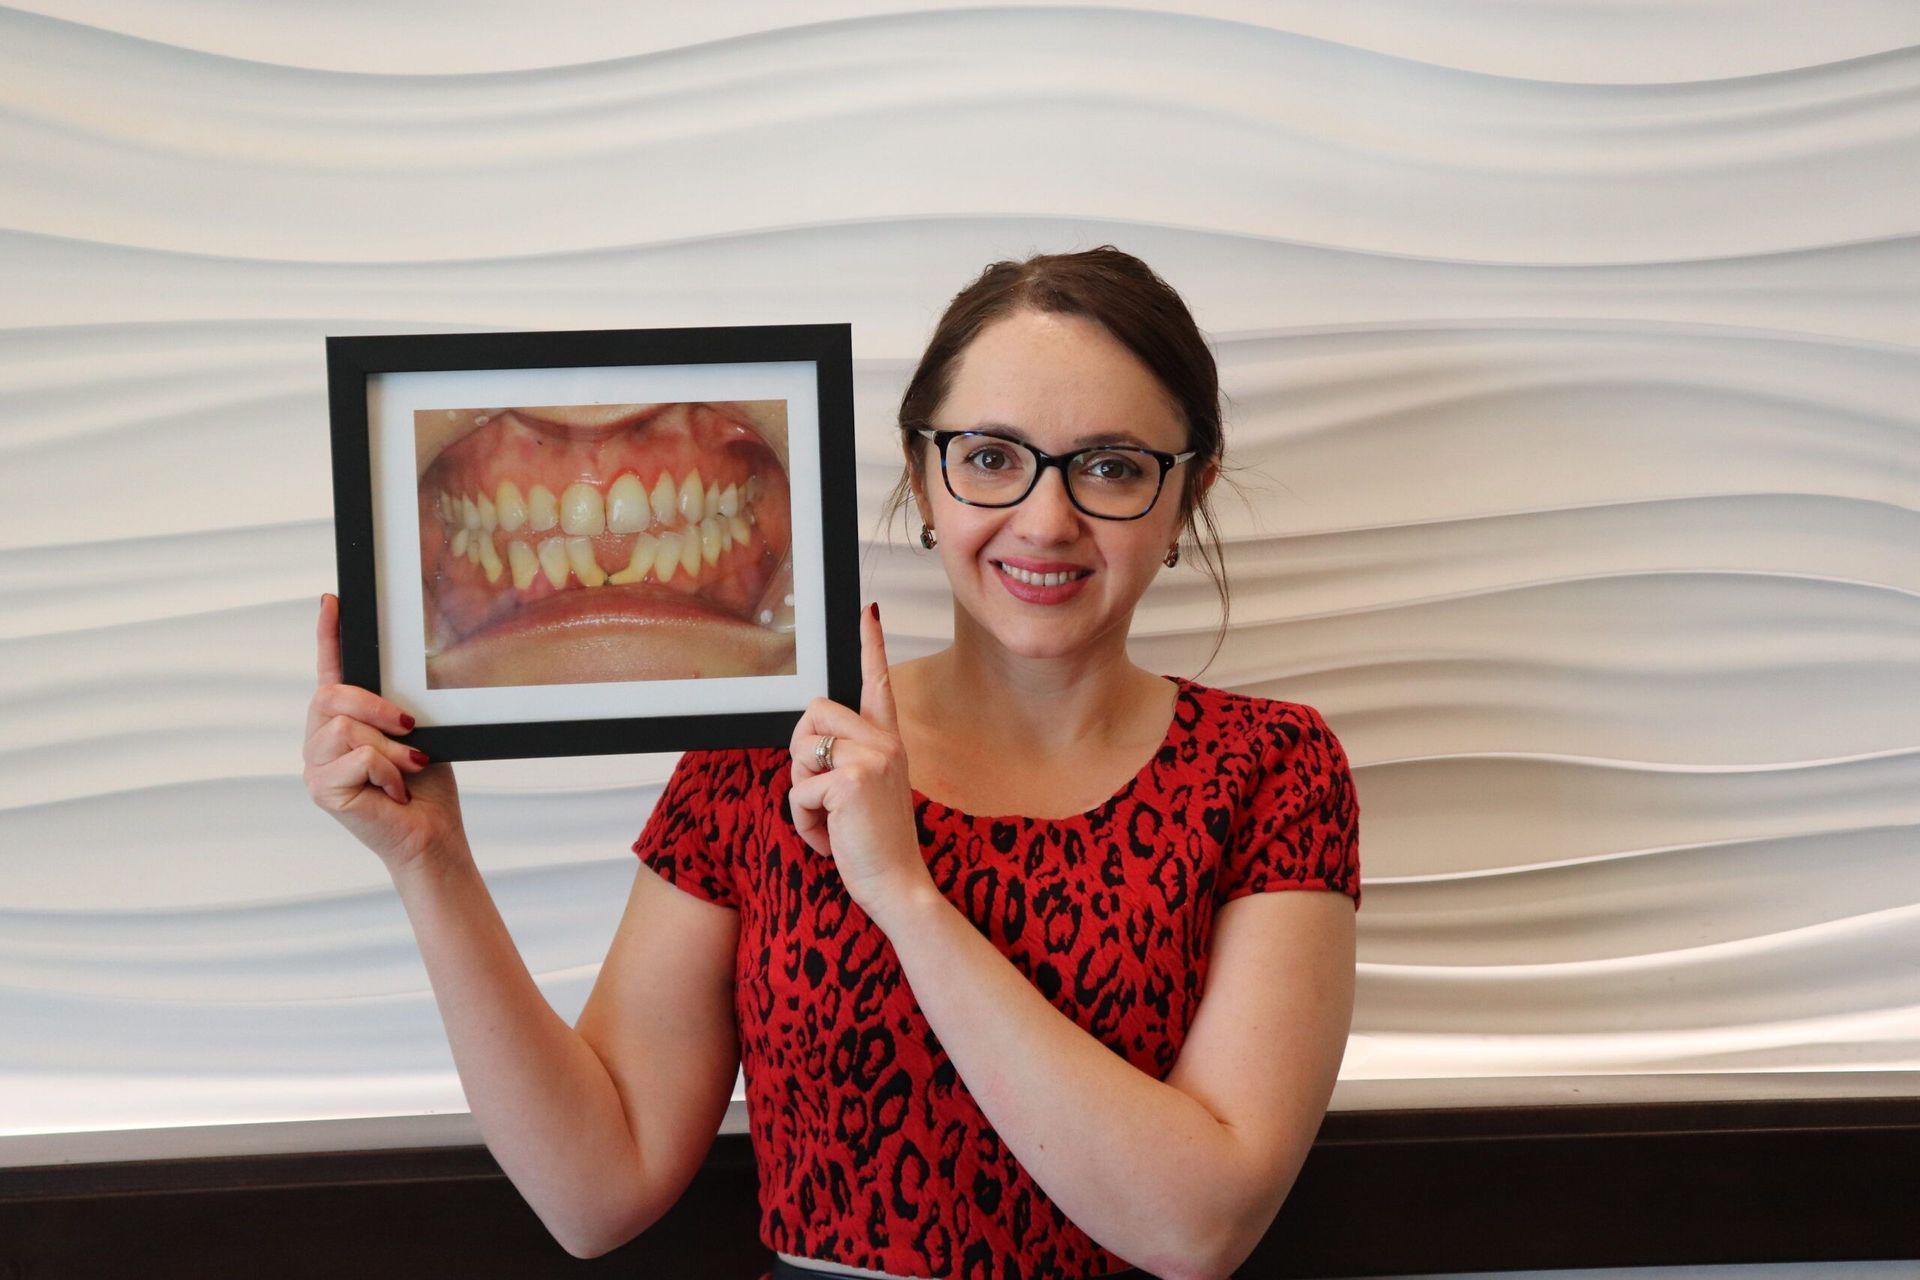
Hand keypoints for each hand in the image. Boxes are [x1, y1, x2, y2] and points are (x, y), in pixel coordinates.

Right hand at [303, 593, 465, 876]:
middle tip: (410, 727)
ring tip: (407, 769)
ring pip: (346, 728)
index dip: (329, 635)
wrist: (431, 835)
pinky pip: (356, 758)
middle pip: (332, 695)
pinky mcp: (322, 789)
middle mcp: (320, 739)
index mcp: (343, 720)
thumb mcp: (413, 733)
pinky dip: (387, 771)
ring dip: (389, 748)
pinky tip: (395, 791)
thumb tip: (398, 682)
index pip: (330, 670)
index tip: (332, 601)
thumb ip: (394, 707)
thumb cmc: (424, 785)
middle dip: (377, 706)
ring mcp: (316, 764)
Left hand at [787, 604, 931, 928]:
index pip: (878, 682)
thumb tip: (811, 740)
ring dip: (801, 793)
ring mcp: (871, 758)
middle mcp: (885, 742)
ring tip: (831, 820)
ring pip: (800, 751)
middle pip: (813, 713)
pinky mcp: (851, 780)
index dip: (872, 644)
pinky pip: (799, 789)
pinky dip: (804, 821)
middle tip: (822, 795)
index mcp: (889, 741)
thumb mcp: (865, 791)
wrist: (899, 885)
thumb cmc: (875, 843)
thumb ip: (846, 759)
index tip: (868, 609)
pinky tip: (831, 838)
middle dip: (801, 755)